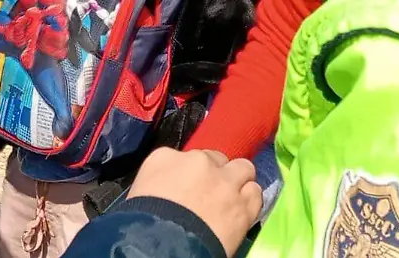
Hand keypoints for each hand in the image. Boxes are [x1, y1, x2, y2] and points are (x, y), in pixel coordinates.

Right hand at [127, 148, 261, 255]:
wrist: (164, 243)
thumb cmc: (143, 220)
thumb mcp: (142, 189)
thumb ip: (162, 178)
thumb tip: (172, 185)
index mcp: (167, 157)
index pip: (186, 155)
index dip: (192, 172)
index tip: (190, 185)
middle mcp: (199, 162)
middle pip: (217, 158)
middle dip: (216, 173)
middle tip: (211, 192)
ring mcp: (224, 181)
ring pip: (243, 168)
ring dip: (238, 181)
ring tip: (232, 198)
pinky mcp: (242, 204)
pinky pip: (256, 192)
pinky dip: (250, 200)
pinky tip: (242, 209)